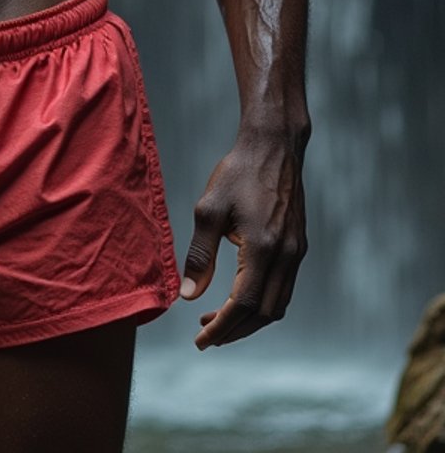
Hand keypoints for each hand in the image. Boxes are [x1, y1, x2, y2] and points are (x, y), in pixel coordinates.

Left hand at [180, 129, 307, 348]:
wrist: (274, 146)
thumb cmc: (238, 172)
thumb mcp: (209, 209)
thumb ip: (200, 254)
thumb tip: (188, 296)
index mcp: (263, 249)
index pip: (244, 305)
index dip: (222, 328)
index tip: (200, 340)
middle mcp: (286, 256)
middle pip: (264, 314)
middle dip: (235, 331)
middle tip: (206, 334)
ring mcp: (296, 252)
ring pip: (278, 305)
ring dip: (250, 320)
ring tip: (219, 319)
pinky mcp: (298, 246)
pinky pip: (284, 288)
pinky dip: (263, 303)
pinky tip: (241, 295)